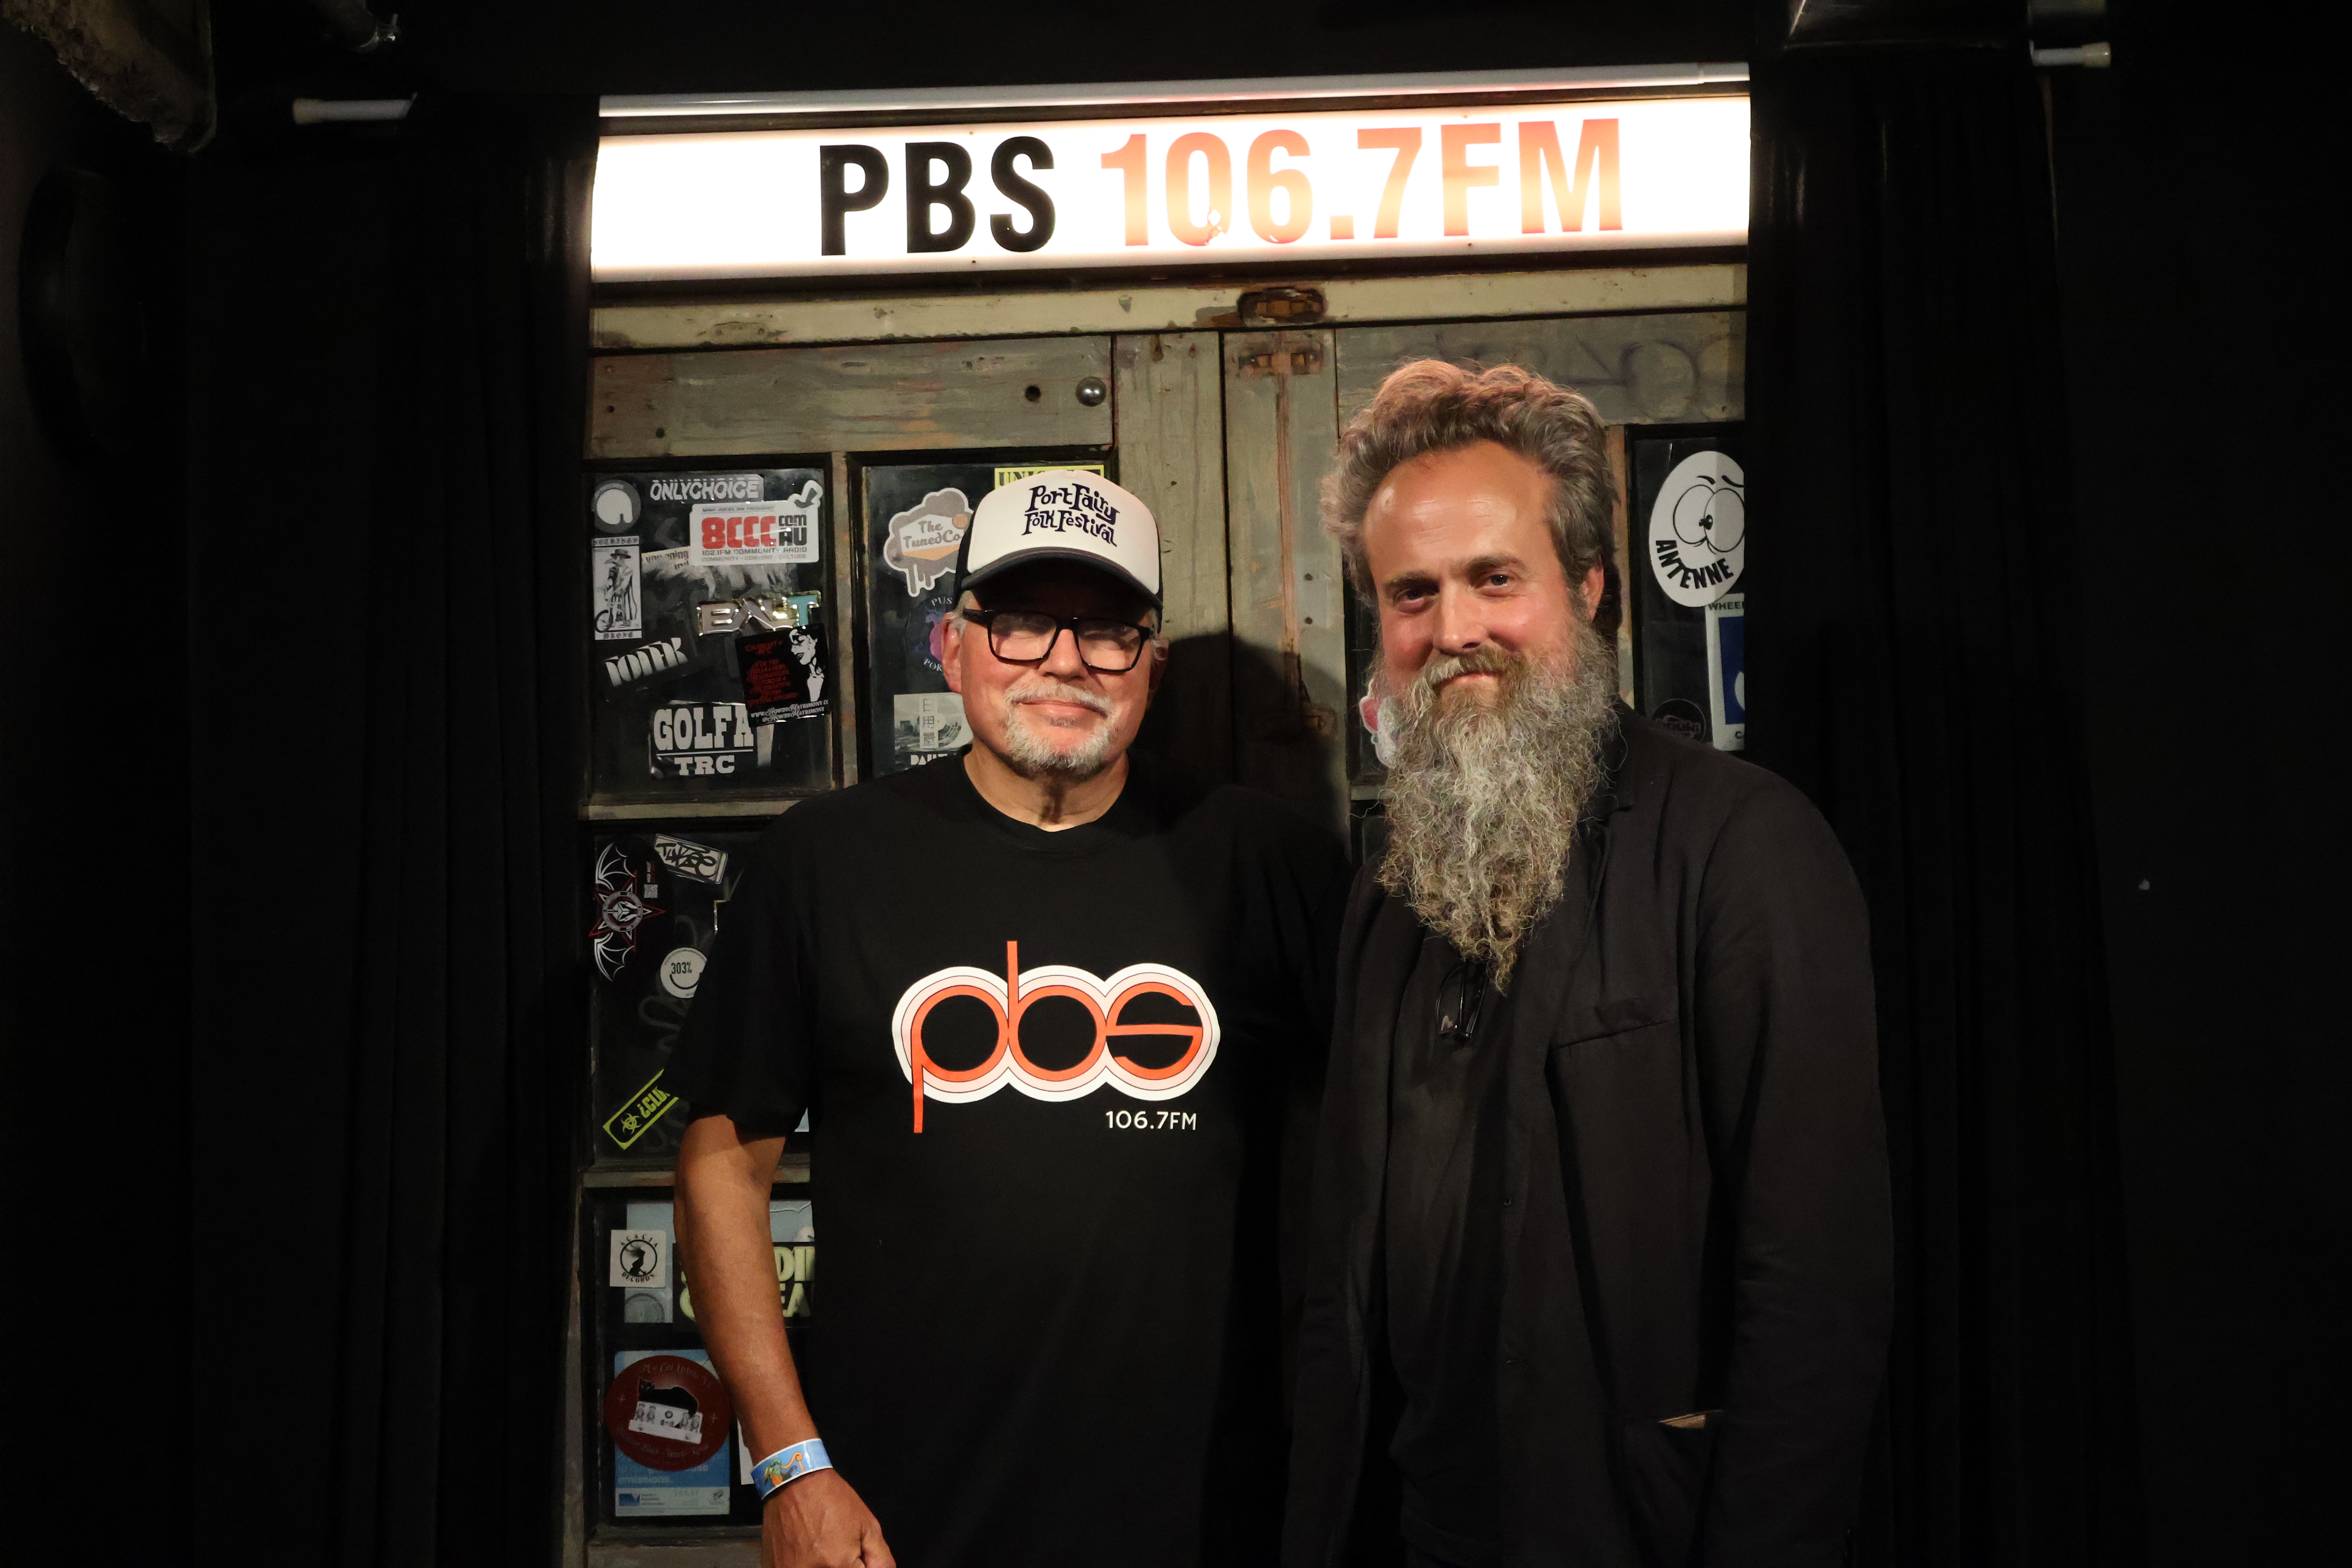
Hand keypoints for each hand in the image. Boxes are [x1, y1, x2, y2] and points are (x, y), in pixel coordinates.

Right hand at [761, 1469, 893, 1567]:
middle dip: (843, 1564)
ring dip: (824, 1563)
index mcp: (839, 1565)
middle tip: (836, 1545)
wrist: (794, 1483)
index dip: (860, 1564)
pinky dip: (806, 1564)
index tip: (856, 1554)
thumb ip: (880, 1560)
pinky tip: (807, 1548)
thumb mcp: (868, 1526)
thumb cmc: (829, 1499)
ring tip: (820, 1545)